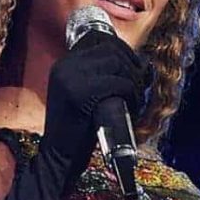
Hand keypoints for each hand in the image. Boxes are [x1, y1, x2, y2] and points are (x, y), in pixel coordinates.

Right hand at [41, 31, 151, 161]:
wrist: (60, 157)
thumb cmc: (78, 129)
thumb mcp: (82, 94)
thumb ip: (98, 76)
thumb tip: (134, 61)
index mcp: (64, 64)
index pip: (102, 42)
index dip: (125, 53)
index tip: (136, 69)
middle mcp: (65, 66)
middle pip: (112, 49)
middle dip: (132, 65)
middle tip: (139, 85)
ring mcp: (70, 78)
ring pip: (117, 63)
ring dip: (133, 80)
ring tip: (135, 98)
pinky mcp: (80, 94)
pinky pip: (117, 83)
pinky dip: (130, 93)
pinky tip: (131, 106)